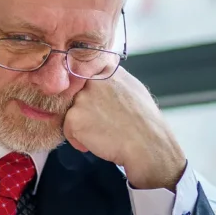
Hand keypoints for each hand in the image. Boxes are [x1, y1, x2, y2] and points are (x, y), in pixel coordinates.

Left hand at [62, 68, 185, 189]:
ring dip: (83, 125)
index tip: (101, 107)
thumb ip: (113, 80)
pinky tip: (98, 141)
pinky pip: (68, 129)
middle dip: (86, 110)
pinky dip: (79, 139)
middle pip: (77, 95)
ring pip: (72, 112)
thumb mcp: (133, 89)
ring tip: (104, 133)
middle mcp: (93, 79)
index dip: (92, 95)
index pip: (87, 76)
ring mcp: (82, 97)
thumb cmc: (145, 122)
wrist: (147, 145)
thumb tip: (103, 76)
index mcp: (108, 70)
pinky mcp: (74, 117)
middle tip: (105, 123)